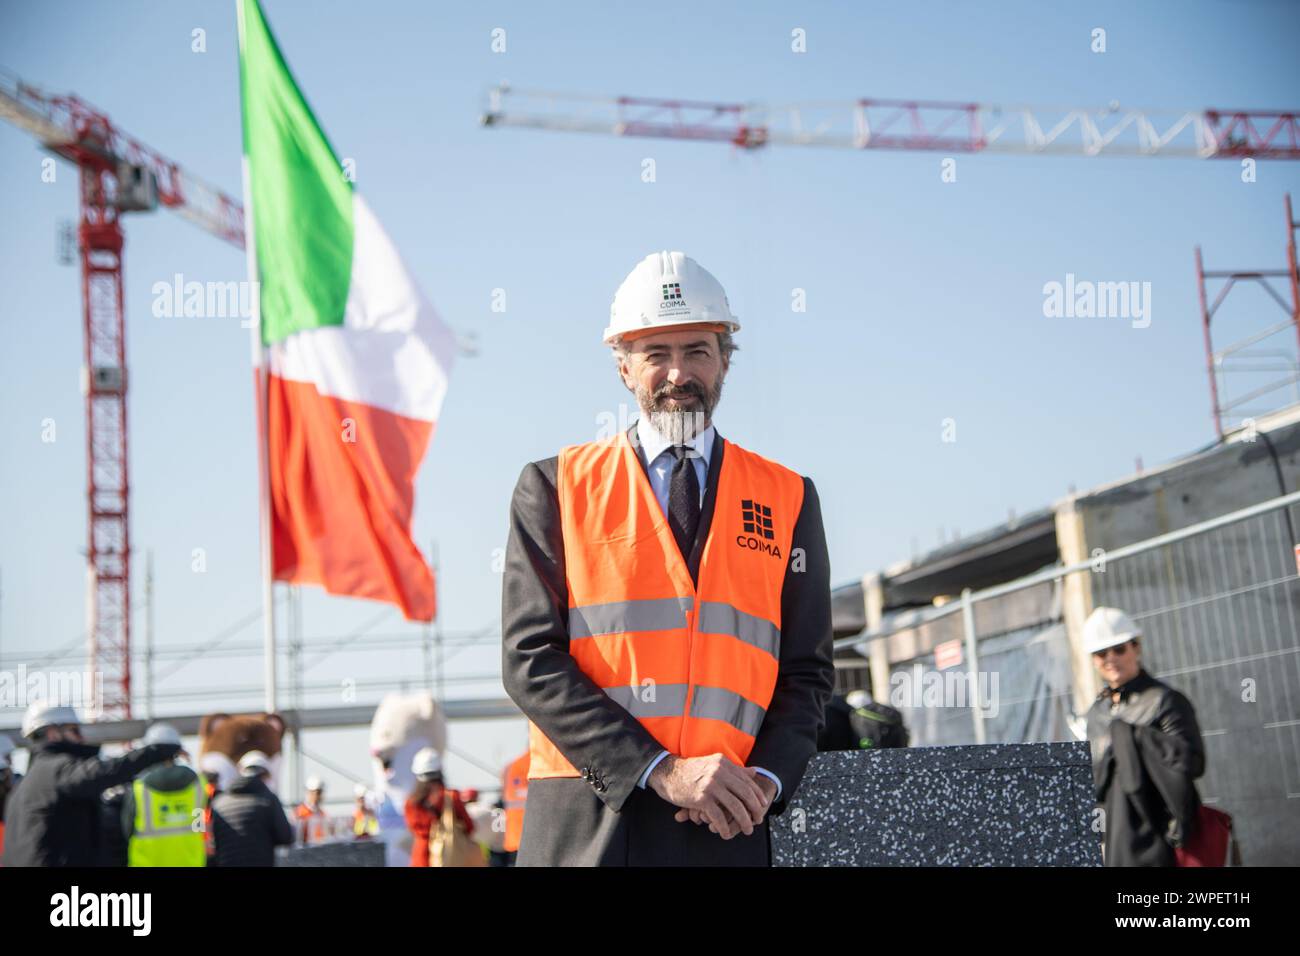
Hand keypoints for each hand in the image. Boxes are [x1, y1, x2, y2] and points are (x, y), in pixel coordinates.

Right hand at [649, 753, 768, 838]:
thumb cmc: (691, 771)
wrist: (666, 772)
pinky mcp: (701, 798)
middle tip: (758, 820)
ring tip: (747, 830)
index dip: (757, 794)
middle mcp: (719, 772)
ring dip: (743, 821)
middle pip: (745, 793)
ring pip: (735, 806)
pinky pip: (718, 816)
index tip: (763, 805)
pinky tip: (726, 833)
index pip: (747, 781)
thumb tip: (755, 771)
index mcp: (723, 763)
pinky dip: (724, 827)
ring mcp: (710, 785)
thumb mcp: (714, 766)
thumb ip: (735, 770)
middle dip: (754, 809)